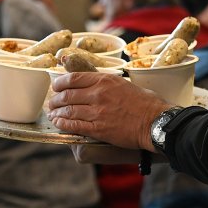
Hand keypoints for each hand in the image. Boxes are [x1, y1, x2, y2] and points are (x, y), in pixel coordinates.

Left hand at [48, 72, 171, 150]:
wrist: (155, 121)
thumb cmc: (146, 103)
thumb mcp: (124, 83)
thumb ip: (107, 84)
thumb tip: (95, 85)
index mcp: (104, 80)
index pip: (73, 78)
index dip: (60, 83)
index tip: (56, 86)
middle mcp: (98, 94)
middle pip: (67, 95)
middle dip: (56, 99)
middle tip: (52, 103)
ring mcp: (97, 112)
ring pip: (68, 110)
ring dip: (57, 113)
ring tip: (53, 114)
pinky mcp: (98, 129)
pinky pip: (75, 126)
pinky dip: (64, 124)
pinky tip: (59, 124)